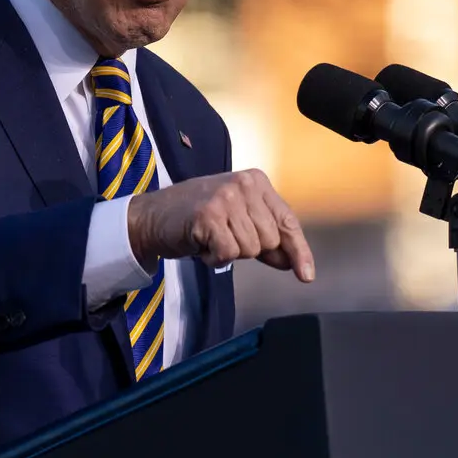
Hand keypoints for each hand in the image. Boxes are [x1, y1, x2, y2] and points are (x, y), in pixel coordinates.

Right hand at [125, 170, 315, 282]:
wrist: (151, 216)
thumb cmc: (196, 219)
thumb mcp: (237, 220)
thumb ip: (264, 238)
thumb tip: (291, 262)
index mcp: (256, 181)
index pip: (287, 222)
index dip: (299, 252)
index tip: (306, 276)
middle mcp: (245, 184)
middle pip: (270, 241)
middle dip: (249, 250)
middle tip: (223, 237)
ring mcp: (227, 198)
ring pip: (250, 249)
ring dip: (228, 253)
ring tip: (210, 237)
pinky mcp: (209, 215)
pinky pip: (228, 254)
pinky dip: (214, 257)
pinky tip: (201, 243)